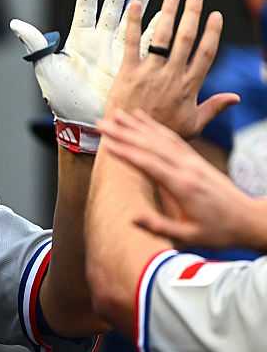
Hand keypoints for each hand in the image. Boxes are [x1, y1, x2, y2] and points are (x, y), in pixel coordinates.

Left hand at [10, 0, 154, 152]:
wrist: (84, 123)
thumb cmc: (62, 98)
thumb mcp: (47, 69)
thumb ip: (36, 44)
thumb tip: (16, 24)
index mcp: (79, 40)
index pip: (85, 8)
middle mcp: (99, 43)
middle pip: (111, 8)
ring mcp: (116, 52)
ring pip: (131, 21)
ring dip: (139, 3)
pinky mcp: (130, 65)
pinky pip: (145, 43)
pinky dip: (154, 29)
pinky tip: (164, 14)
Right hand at [98, 109, 266, 249]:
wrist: (249, 219)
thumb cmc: (219, 232)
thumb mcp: (189, 237)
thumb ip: (160, 227)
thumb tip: (132, 218)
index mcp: (183, 186)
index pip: (149, 164)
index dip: (126, 153)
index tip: (106, 144)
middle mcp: (187, 168)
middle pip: (151, 145)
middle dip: (124, 132)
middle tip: (101, 123)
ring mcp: (192, 161)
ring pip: (161, 137)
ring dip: (137, 125)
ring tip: (117, 114)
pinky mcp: (195, 159)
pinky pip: (172, 138)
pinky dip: (155, 127)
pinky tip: (142, 119)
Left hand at [105, 0, 238, 137]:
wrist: (130, 142)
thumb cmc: (162, 134)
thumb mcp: (193, 125)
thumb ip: (213, 107)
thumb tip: (236, 97)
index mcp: (189, 86)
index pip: (205, 53)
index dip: (212, 32)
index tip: (215, 15)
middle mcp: (171, 76)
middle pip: (186, 39)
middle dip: (192, 14)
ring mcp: (149, 73)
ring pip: (162, 37)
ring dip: (168, 13)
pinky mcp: (127, 73)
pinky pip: (130, 44)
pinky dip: (133, 23)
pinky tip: (135, 5)